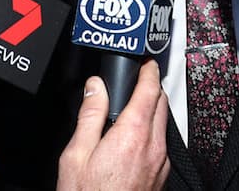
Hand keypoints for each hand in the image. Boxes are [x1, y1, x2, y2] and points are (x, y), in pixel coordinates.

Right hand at [57, 60, 169, 190]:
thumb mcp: (76, 155)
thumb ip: (89, 115)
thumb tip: (95, 87)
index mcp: (132, 135)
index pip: (149, 90)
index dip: (148, 71)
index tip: (144, 62)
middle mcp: (154, 147)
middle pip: (161, 103)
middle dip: (150, 88)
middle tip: (135, 81)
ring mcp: (160, 163)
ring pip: (162, 124)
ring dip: (150, 111)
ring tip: (128, 110)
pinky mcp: (160, 176)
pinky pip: (160, 144)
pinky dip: (149, 132)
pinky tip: (130, 140)